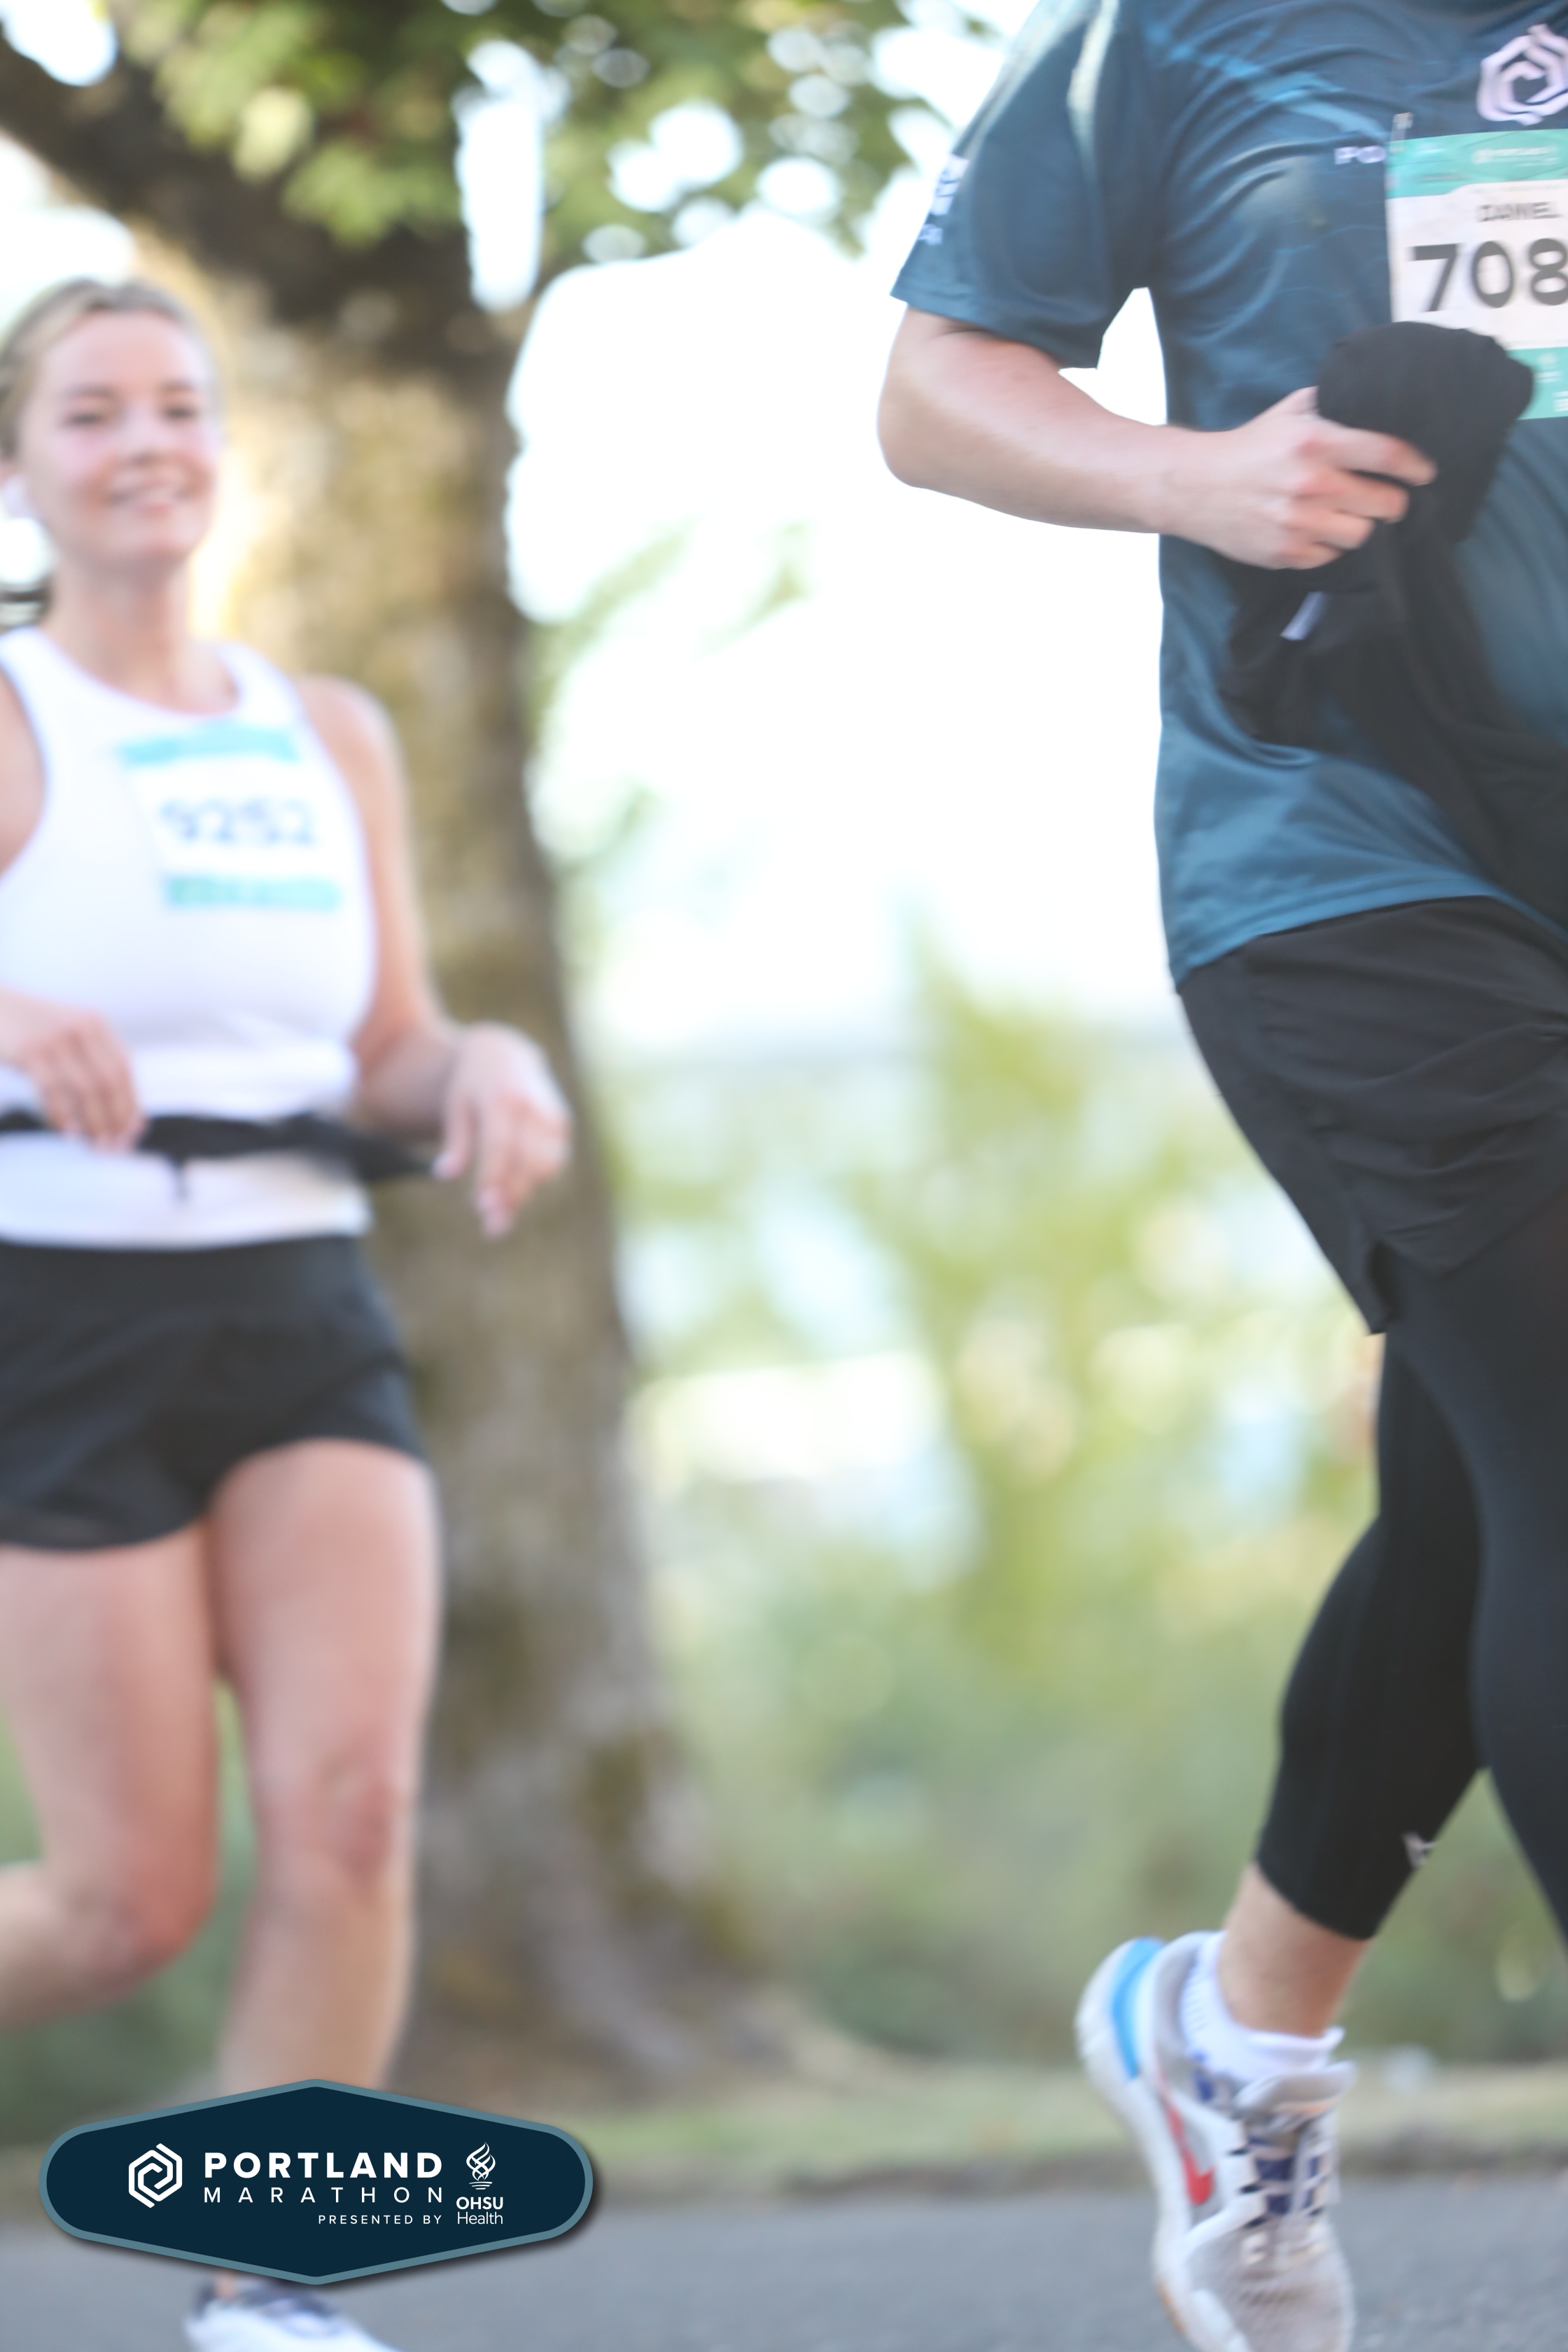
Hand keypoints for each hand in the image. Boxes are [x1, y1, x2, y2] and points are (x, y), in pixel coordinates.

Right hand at [0, 987, 142, 1148]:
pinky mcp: (30, 1051)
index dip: (130, 1101)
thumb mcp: (68, 1035)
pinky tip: (65, 1130)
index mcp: (95, 1024)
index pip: (123, 1068)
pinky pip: (52, 1091)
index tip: (132, 1129)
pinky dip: (61, 1115)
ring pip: (86, 1089)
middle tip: (114, 1143)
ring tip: (95, 1143)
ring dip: (93, 1121)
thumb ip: (92, 1063)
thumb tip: (117, 1108)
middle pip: (109, 1081)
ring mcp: (55, 1039)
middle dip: (115, 1116)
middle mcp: (81, 1028)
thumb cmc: (32, 1030)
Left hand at [433, 1024, 571, 1237]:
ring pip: (547, 1165)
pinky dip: (536, 1182)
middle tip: (491, 1225)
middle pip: (528, 1160)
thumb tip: (443, 1175)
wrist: (504, 1052)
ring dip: (525, 1193)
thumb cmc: (471, 1085)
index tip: (484, 1208)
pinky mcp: (563, 1123)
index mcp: (502, 1097)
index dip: (494, 1178)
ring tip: (501, 1215)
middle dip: (512, 1196)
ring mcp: (553, 1113)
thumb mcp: (456, 1107)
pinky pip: (555, 1161)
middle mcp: (533, 1105)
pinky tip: (515, 1195)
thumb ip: (455, 1142)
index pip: (501, 1145)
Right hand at [1165, 387, 1436, 568]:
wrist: (1195, 486)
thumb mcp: (1290, 411)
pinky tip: (1316, 529)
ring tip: (1346, 513)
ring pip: (1361, 535)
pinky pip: (1331, 556)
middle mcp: (1312, 484)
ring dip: (1360, 525)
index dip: (1417, 466)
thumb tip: (1377, 401)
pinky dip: (1329, 545)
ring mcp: (1298, 524)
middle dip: (1392, 501)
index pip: (1388, 455)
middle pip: (1384, 504)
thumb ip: (1334, 404)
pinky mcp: (1285, 553)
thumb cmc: (1249, 447)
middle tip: (1386, 497)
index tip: (1425, 473)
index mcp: (1317, 442)